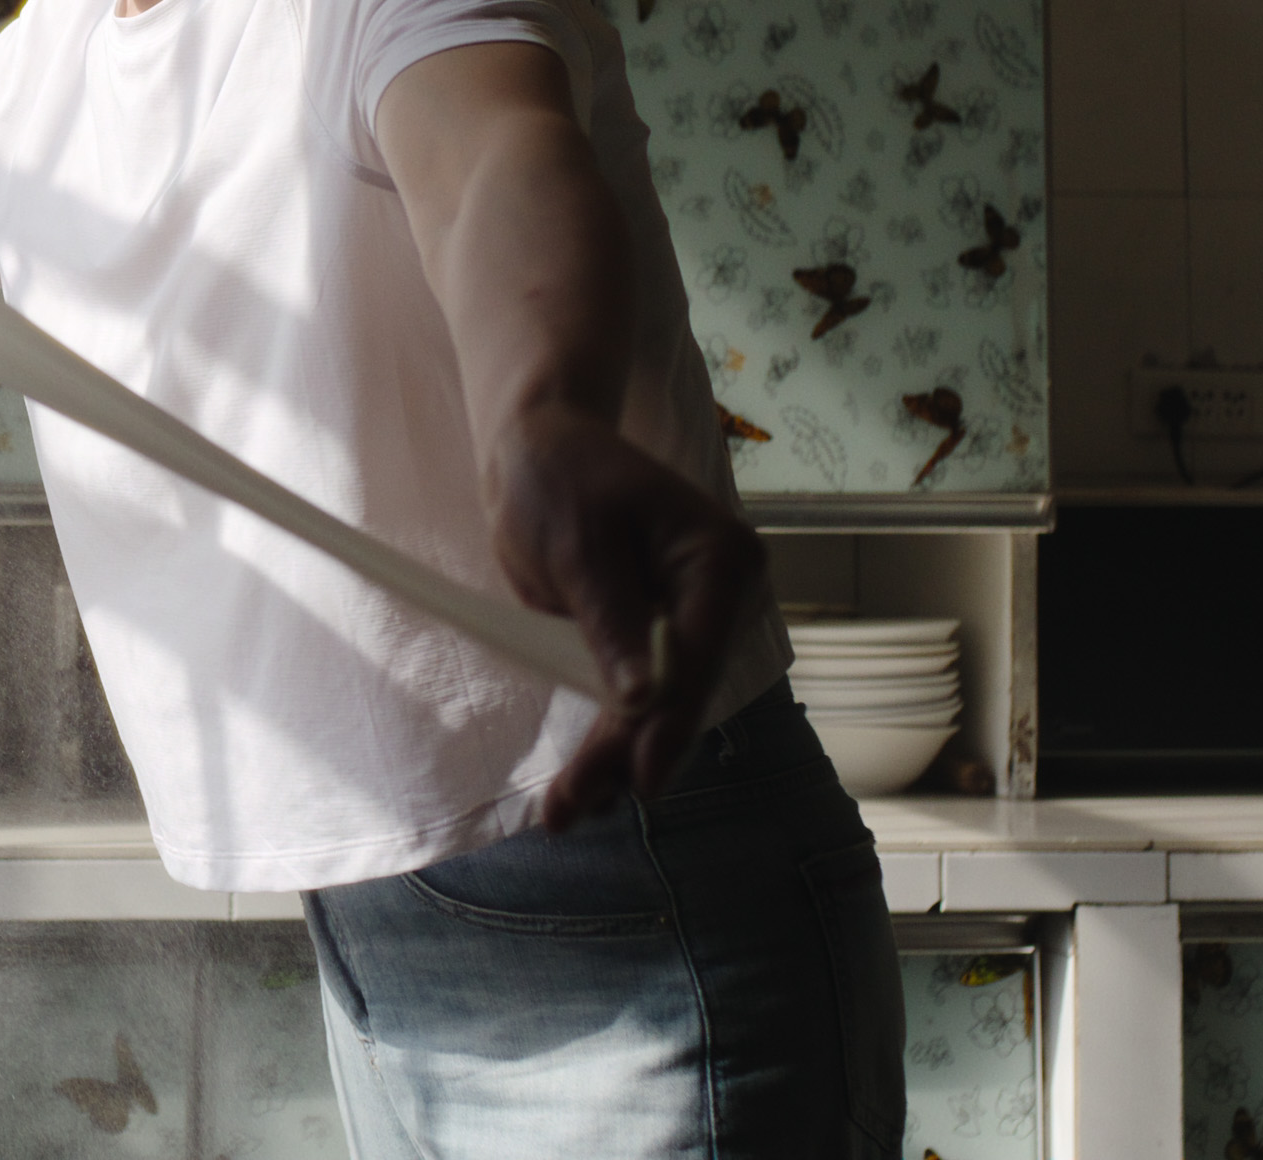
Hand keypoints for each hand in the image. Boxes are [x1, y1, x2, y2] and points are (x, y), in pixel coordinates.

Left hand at [490, 406, 761, 830]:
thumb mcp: (578, 546)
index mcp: (722, 560)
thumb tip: (643, 699)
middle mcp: (723, 598)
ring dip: (616, 760)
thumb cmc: (559, 478)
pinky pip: (642, 699)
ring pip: (663, 708)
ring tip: (564, 812)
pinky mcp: (659, 642)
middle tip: (572, 808)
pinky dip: (611, 739)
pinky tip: (582, 786)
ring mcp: (694, 623)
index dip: (669, 721)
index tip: (641, 778)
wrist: (540, 450)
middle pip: (685, 693)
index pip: (700, 655)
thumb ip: (611, 621)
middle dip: (631, 753)